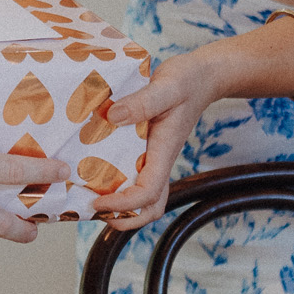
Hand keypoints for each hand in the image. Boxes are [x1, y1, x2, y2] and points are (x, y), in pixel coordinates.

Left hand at [86, 47, 228, 231]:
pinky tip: (93, 172)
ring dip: (121, 207)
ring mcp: (154, 158)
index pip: (149, 192)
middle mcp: (159, 160)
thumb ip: (143, 101)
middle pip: (150, 207)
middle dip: (125, 218)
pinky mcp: (148, 150)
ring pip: (143, 197)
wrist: (203, 76)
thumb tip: (112, 116)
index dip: (125, 204)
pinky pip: (134, 176)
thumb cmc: (187, 80)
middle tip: (93, 210)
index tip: (99, 201)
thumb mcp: (167, 86)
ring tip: (90, 199)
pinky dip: (117, 184)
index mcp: (164, 151)